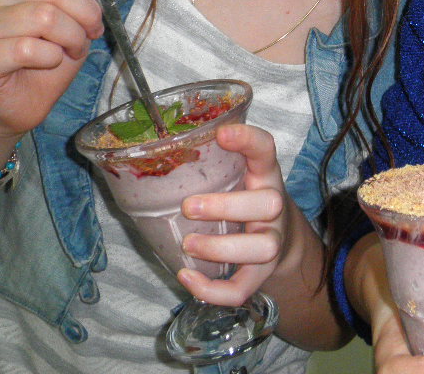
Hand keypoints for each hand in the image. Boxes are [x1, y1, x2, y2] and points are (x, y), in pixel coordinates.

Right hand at [0, 0, 126, 139]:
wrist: (15, 103)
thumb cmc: (46, 54)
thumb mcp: (77, 14)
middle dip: (87, 10)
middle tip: (93, 30)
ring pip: (45, 16)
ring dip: (73, 36)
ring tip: (74, 48)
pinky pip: (30, 49)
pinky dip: (53, 57)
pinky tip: (50, 62)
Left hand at [175, 124, 298, 305]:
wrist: (279, 238)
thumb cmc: (243, 197)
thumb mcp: (235, 174)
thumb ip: (206, 163)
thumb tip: (144, 154)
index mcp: (264, 174)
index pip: (265, 150)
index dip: (248, 140)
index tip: (221, 134)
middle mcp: (274, 206)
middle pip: (270, 204)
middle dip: (228, 206)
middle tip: (188, 206)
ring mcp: (271, 241)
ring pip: (262, 248)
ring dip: (220, 248)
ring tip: (188, 244)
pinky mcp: (261, 274)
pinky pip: (242, 288)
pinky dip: (213, 289)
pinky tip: (186, 277)